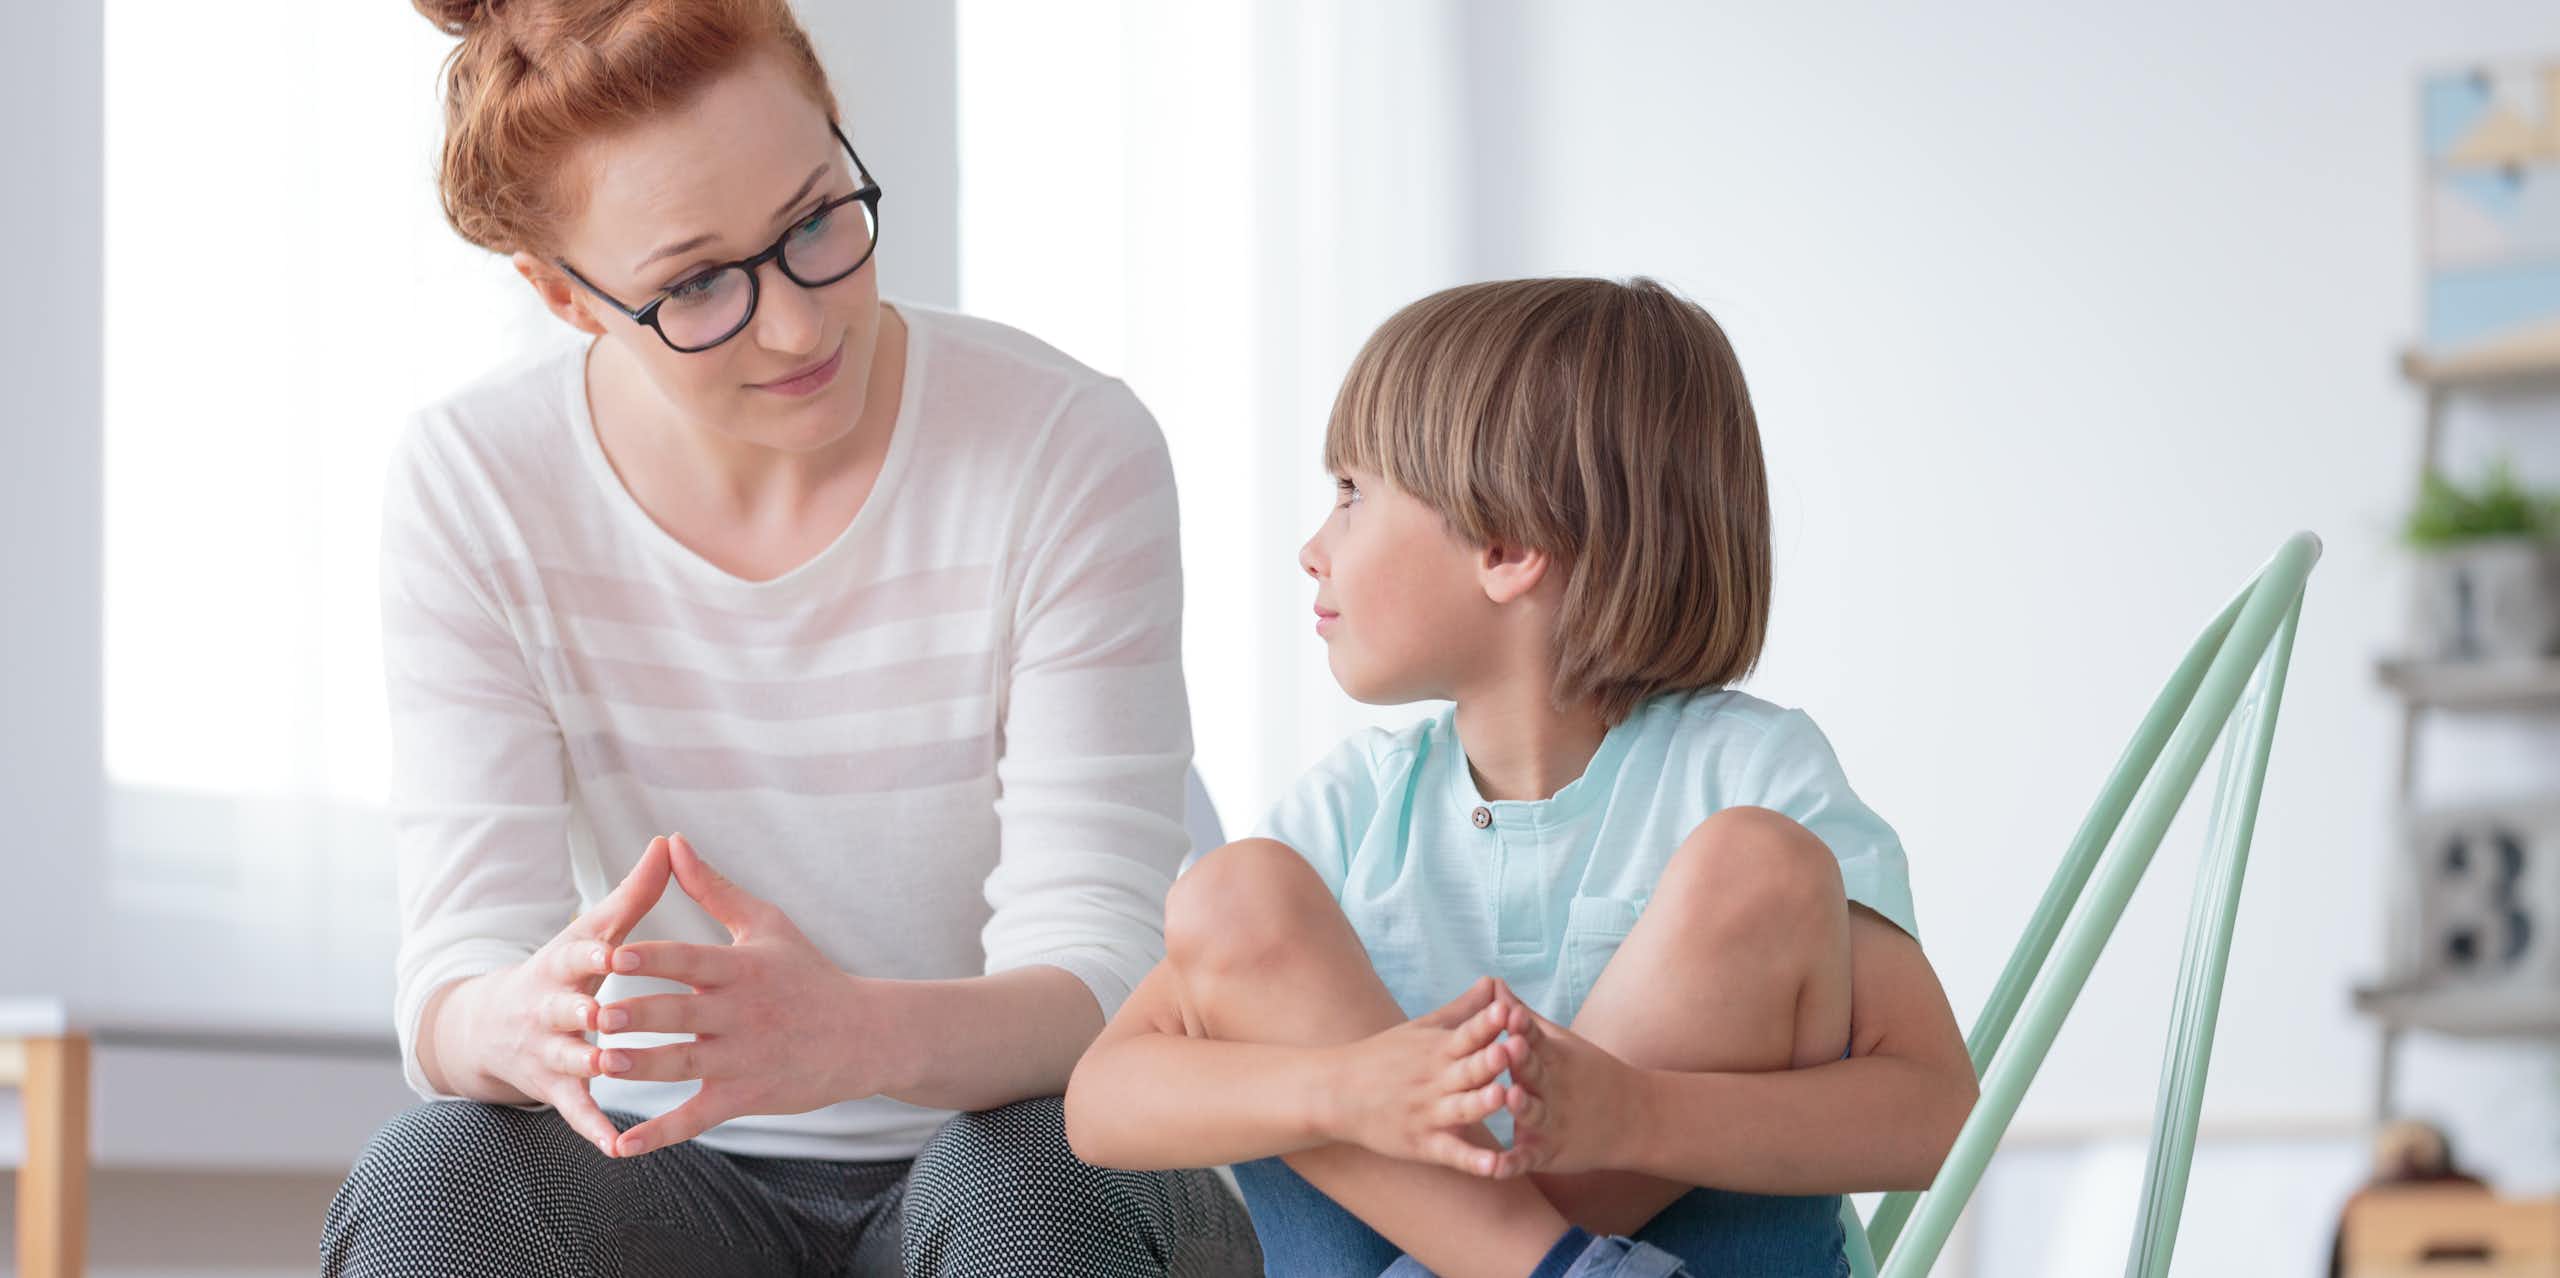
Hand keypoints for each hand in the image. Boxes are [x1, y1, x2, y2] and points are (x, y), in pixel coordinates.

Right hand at [444, 835, 672, 1155]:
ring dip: (589, 1063)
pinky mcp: (554, 1088)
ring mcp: (548, 1051)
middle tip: (607, 1014)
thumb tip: (670, 841)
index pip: (577, 955)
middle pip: (565, 1009)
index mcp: (562, 965)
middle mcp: (548, 1008)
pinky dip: (593, 1128)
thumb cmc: (563, 970)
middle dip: (583, 1011)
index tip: (616, 951)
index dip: (595, 954)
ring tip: (614, 1067)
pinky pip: (575, 1111)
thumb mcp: (590, 931)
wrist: (490, 1025)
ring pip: (569, 1058)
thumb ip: (633, 894)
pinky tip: (617, 1146)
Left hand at [598, 834, 886, 1157]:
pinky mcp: (745, 1096)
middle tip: (599, 1013)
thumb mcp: (767, 924)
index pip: (692, 960)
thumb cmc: (809, 974)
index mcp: (743, 969)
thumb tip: (672, 842)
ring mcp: (744, 1058)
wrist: (865, 1036)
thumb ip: (713, 888)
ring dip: (643, 1067)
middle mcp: (742, 1014)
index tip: (615, 954)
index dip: (654, 958)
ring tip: (602, 1064)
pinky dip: (660, 1133)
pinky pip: (697, 1117)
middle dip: (641, 1014)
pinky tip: (621, 1146)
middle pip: (683, 1013)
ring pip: (685, 1064)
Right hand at [1315, 977, 1524, 1176]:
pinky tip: (1494, 1166)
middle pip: (1468, 1069)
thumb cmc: (1384, 1057)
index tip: (1506, 1008)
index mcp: (1438, 1049)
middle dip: (1489, 1060)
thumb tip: (1494, 981)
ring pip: (1462, 1109)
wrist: (1336, 1093)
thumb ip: (1464, 1009)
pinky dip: (1472, 1161)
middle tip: (1510, 1048)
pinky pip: (1452, 1153)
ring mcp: (1429, 1114)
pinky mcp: (1424, 1145)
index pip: (1467, 1033)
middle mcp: (1436, 1080)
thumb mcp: (1422, 1028)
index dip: (1486, 1023)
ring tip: (1501, 1096)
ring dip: (1481, 1103)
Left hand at [1488, 985, 1644, 1177]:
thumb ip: (1522, 1017)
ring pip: (1534, 1113)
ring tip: (1509, 1097)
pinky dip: (1512, 1164)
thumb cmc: (1587, 1074)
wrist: (1634, 1119)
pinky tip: (1493, 1168)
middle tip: (1507, 1046)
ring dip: (1522, 1105)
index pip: (1536, 1039)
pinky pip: (1527, 1159)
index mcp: (1554, 1059)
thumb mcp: (1559, 1043)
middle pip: (1535, 1073)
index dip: (1523, 1027)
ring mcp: (1552, 1122)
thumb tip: (1493, 984)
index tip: (1508, 1012)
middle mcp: (1553, 1090)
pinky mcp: (1548, 1152)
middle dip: (1521, 1060)